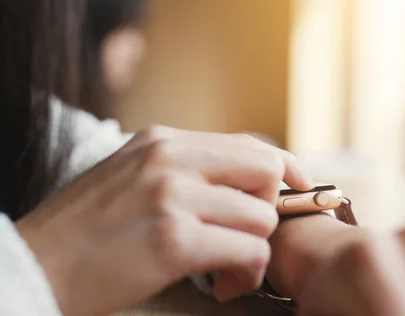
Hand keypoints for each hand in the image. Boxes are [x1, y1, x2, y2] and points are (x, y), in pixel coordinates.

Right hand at [16, 126, 313, 315]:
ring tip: (229, 269)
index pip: (251, 144)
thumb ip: (187, 170)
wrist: (37, 265)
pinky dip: (247, 273)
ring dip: (256, 251)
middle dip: (270, 210)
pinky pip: (249, 251)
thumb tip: (245, 180)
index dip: (284, 169)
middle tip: (248, 237)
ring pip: (263, 217)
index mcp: (164, 140)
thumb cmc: (88, 228)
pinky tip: (223, 284)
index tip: (296, 190)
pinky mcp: (173, 240)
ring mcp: (172, 196)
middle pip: (267, 171)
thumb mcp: (133, 174)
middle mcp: (171, 159)